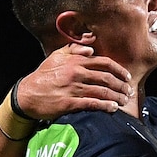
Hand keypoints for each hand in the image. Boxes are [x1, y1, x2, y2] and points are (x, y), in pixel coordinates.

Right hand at [17, 44, 132, 119]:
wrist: (27, 95)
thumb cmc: (43, 76)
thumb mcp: (55, 57)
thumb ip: (73, 50)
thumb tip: (91, 48)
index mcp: (75, 61)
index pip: (104, 63)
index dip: (119, 70)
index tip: (127, 76)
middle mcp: (76, 73)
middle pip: (107, 78)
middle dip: (121, 85)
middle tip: (129, 91)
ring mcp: (73, 88)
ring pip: (102, 92)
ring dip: (117, 97)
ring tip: (124, 101)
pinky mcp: (70, 103)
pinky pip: (92, 104)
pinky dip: (105, 106)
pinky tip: (113, 108)